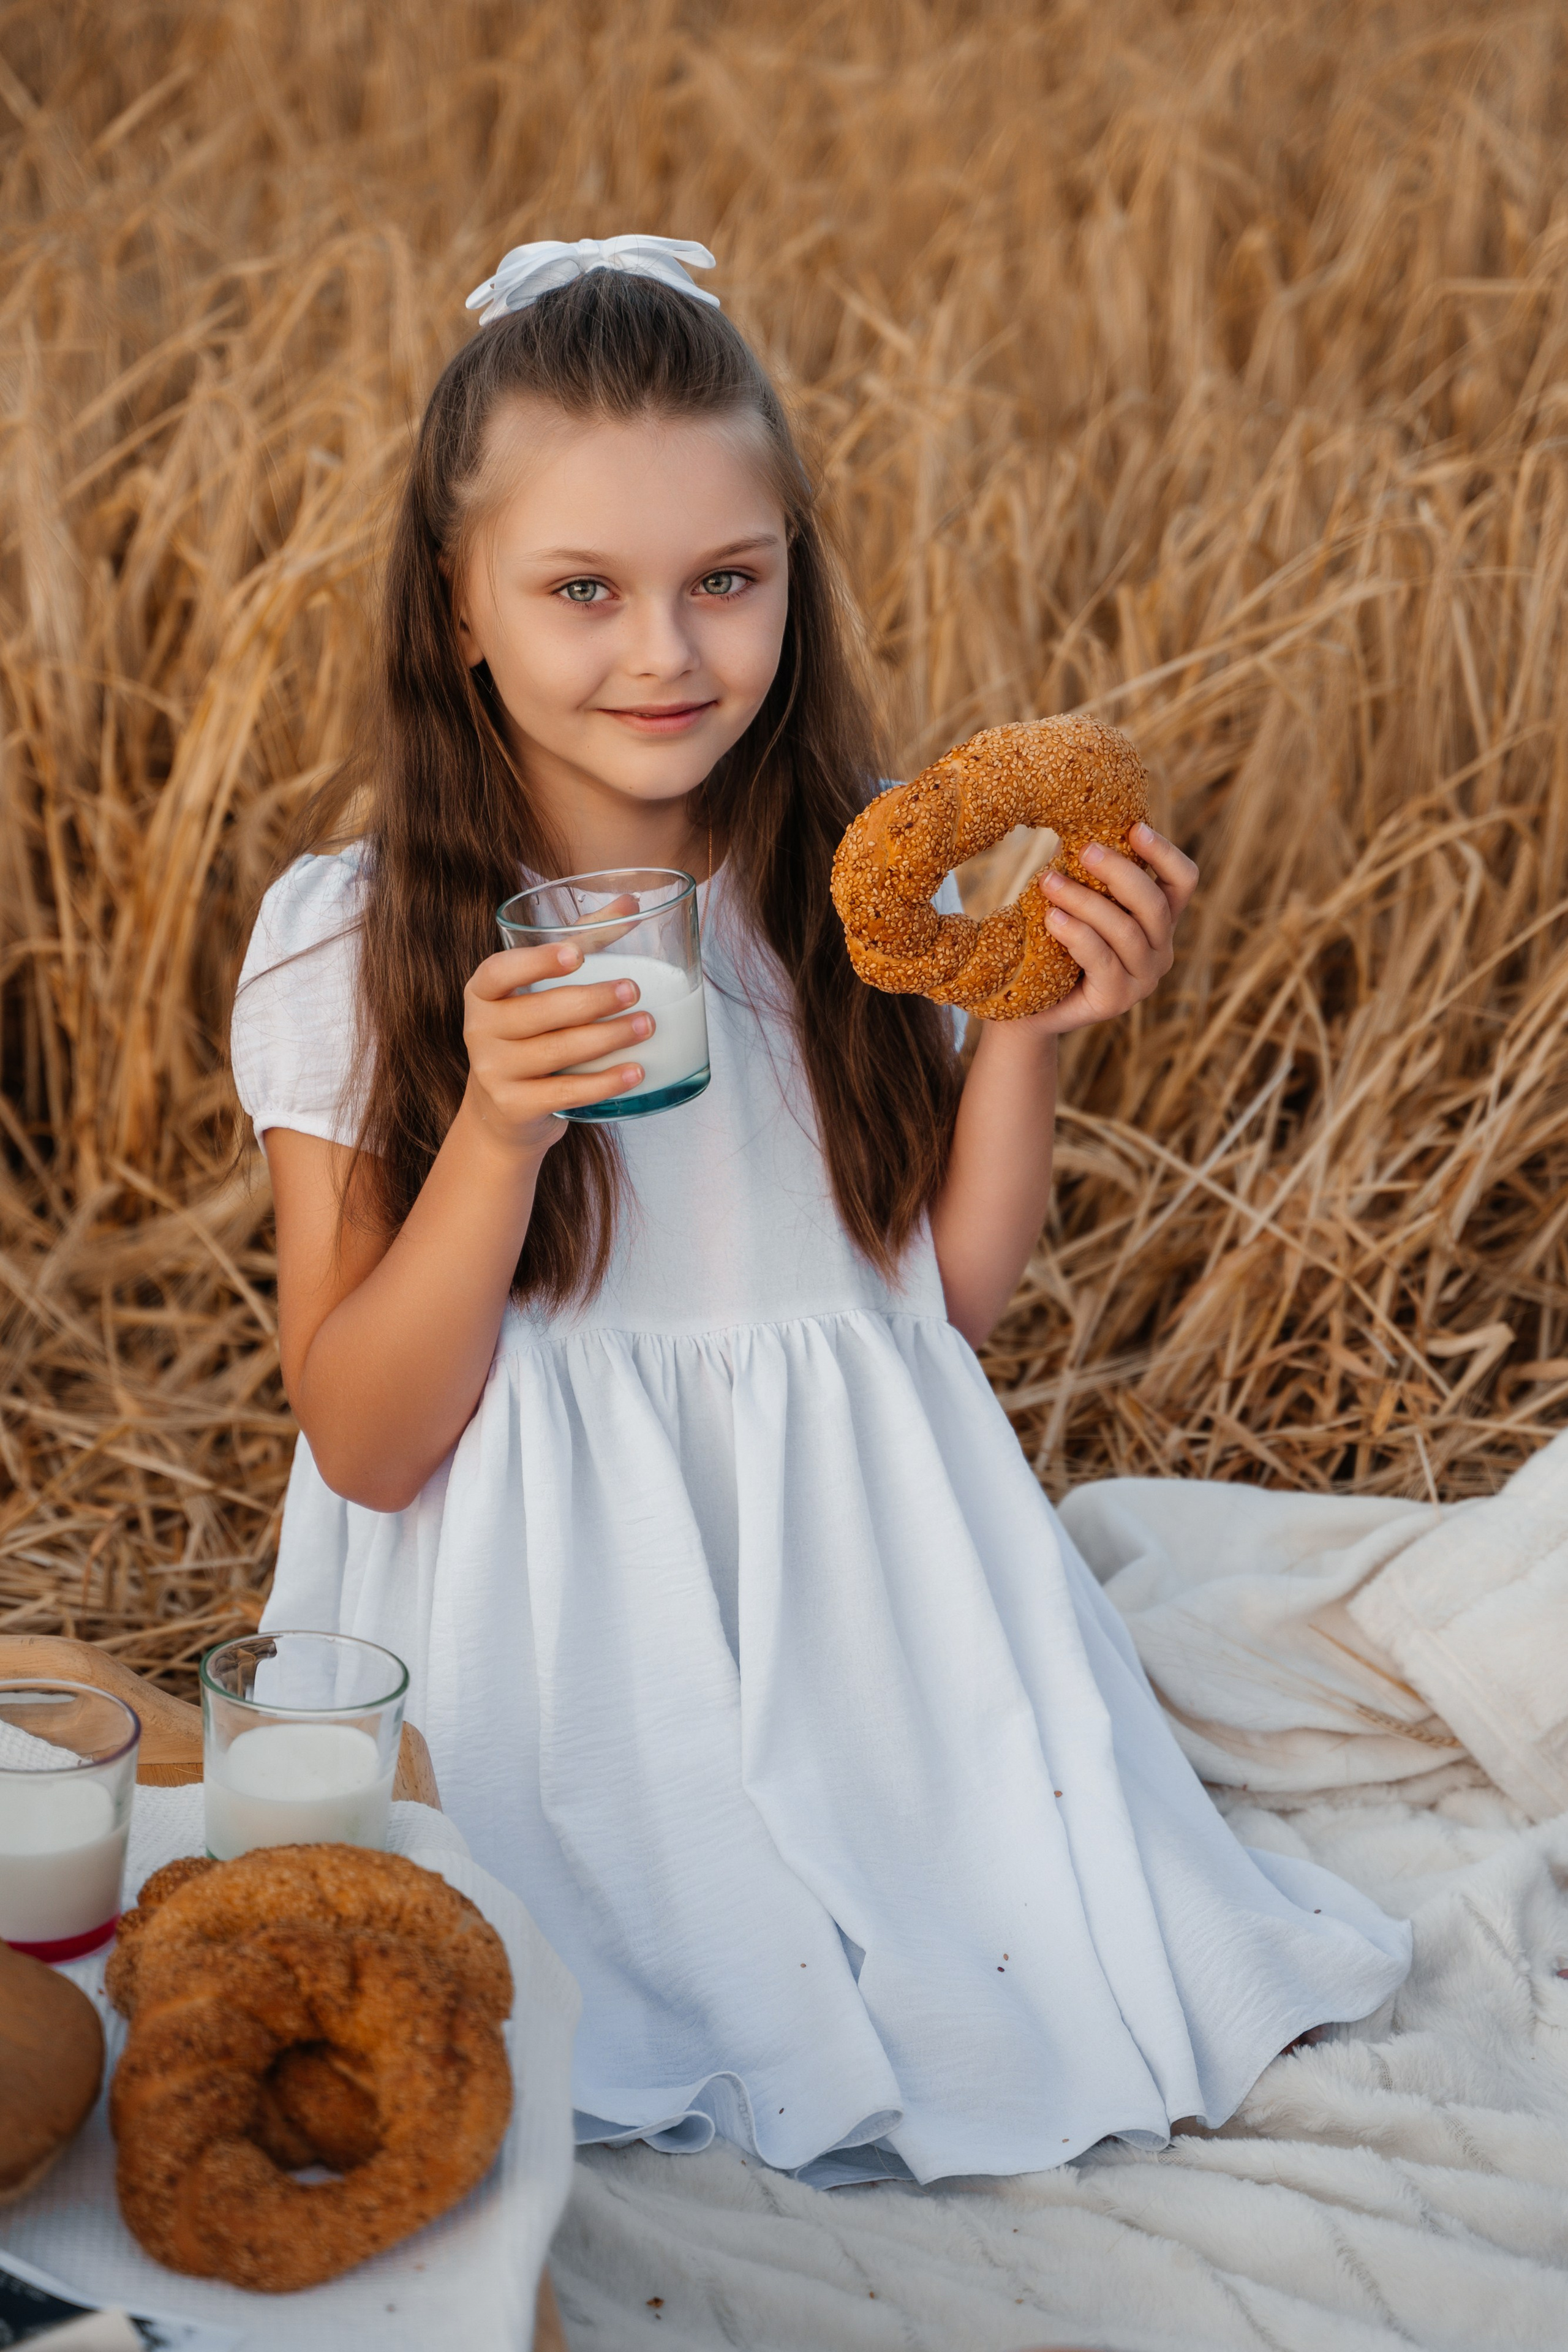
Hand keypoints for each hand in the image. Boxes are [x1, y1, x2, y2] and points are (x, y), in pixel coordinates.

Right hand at [461, 942, 650, 1154]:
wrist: (503, 1111)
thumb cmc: (532, 1034)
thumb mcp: (542, 989)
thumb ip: (581, 943)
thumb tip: (632, 903)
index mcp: (482, 993)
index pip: (499, 972)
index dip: (535, 962)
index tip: (575, 954)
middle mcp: (479, 1030)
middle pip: (540, 1013)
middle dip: (592, 1002)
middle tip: (634, 991)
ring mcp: (493, 1072)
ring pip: (557, 1052)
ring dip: (607, 1038)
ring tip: (646, 1025)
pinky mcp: (514, 1107)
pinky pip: (565, 1093)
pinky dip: (604, 1082)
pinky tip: (636, 1071)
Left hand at [1022, 820, 1197, 1036]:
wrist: (1025, 1003)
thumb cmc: (1050, 940)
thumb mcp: (1075, 897)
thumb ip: (1087, 867)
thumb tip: (1080, 815)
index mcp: (1159, 920)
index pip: (1183, 881)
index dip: (1165, 853)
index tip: (1135, 827)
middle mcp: (1160, 950)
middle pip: (1156, 905)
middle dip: (1120, 873)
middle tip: (1083, 850)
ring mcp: (1142, 980)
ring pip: (1126, 932)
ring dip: (1086, 901)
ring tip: (1048, 881)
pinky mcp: (1116, 1001)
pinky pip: (1102, 961)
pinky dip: (1077, 935)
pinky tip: (1052, 917)